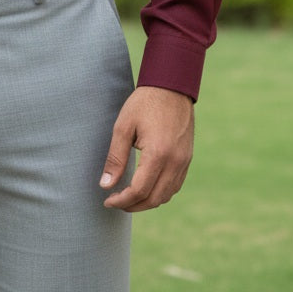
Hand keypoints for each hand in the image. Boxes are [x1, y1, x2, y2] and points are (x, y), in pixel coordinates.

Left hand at [99, 86, 193, 211]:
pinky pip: (175, 185)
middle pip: (154, 199)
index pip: (139, 190)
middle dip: (133, 205)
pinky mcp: (187, 158)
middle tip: (115, 201)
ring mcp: (184, 161)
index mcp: (158, 154)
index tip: (107, 200)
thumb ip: (115, 158)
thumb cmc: (144, 103)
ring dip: (147, 202)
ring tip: (128, 197)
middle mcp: (175, 162)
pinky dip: (160, 193)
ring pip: (166, 196)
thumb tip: (105, 185)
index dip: (122, 200)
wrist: (171, 87)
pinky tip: (146, 187)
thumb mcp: (123, 126)